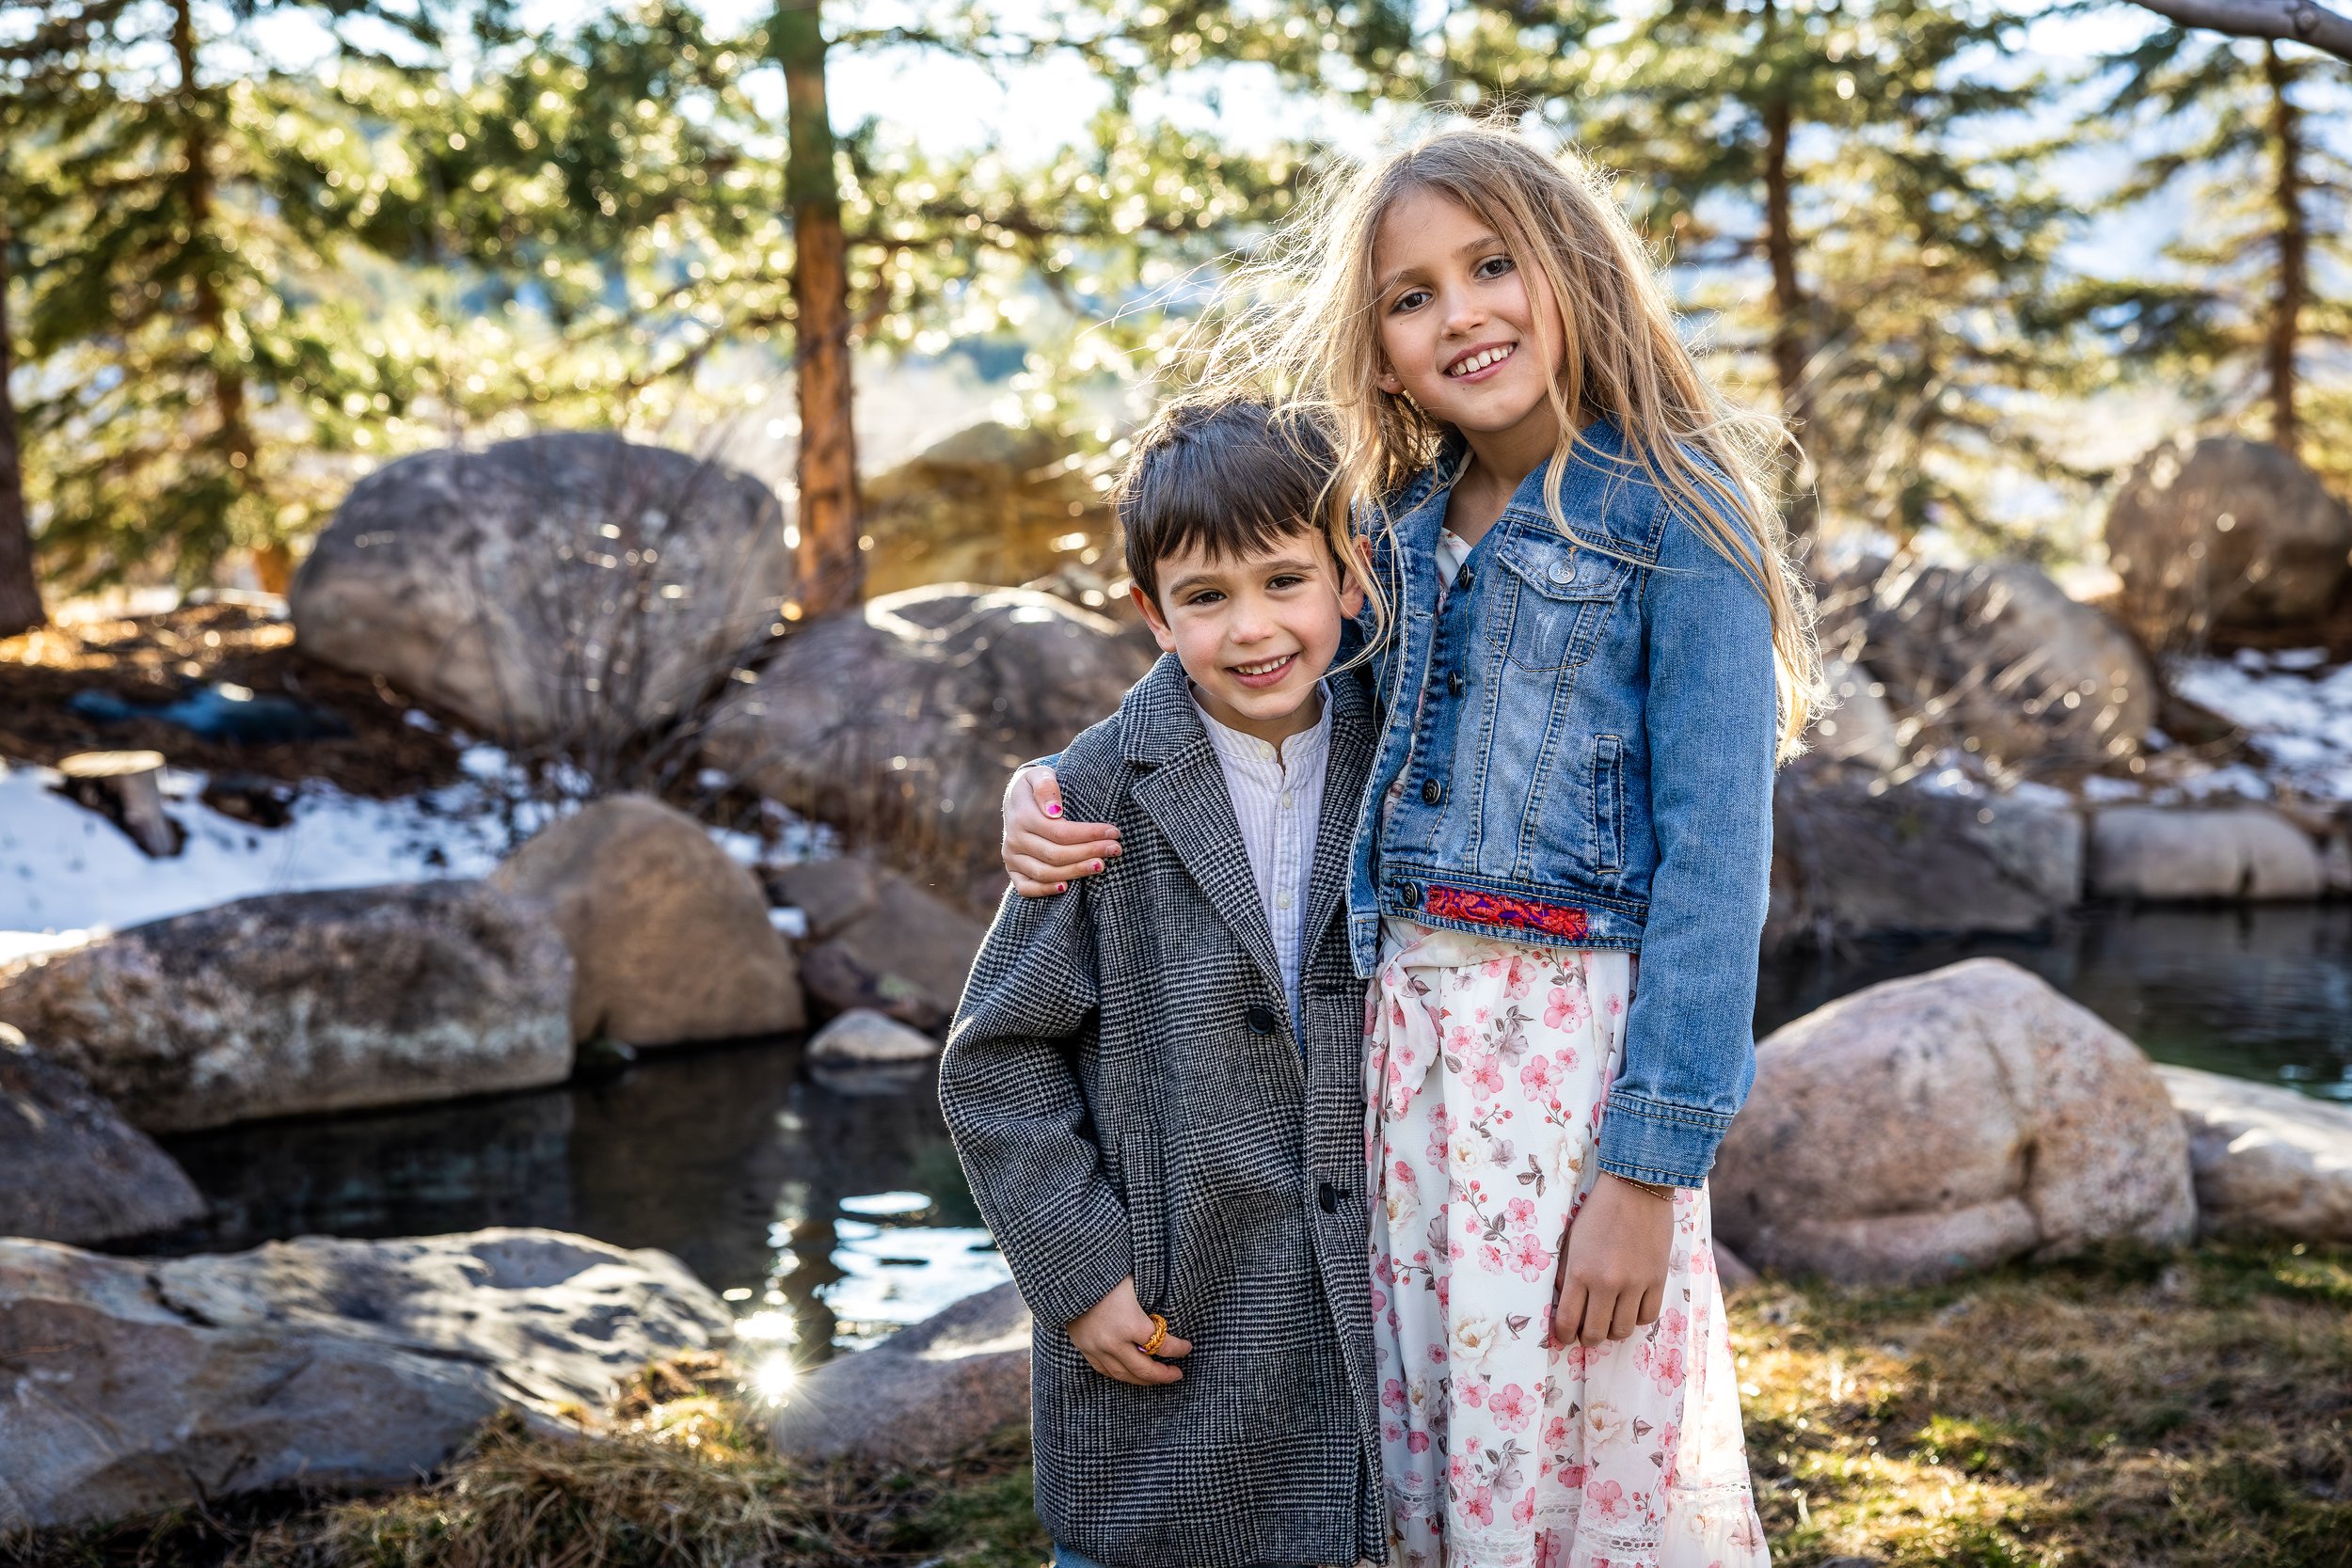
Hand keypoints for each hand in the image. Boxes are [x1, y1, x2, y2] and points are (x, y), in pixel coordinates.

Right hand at [1002, 764, 1119, 896]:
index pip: (1060, 832)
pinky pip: (1026, 888)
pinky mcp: (1013, 871)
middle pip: (1056, 854)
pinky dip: (1045, 890)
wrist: (1017, 799)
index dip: (1089, 834)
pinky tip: (1067, 886)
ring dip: (1076, 871)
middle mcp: (1014, 839)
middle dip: (1089, 852)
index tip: (1114, 832)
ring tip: (1101, 865)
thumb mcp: (1040, 775)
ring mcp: (1012, 858)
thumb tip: (1054, 811)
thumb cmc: (1038, 786)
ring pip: (1045, 873)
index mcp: (1022, 816)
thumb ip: (1046, 786)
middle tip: (1115, 849)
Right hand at [1067, 1277, 1191, 1385]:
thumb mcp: (1135, 1281)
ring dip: (1142, 1380)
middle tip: (1177, 1374)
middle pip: (1144, 1369)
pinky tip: (1130, 1373)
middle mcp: (1113, 1341)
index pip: (1162, 1344)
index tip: (1188, 1347)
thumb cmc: (1107, 1271)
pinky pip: (1104, 1369)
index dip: (1179, 1348)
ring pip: (1123, 1375)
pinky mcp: (1084, 1347)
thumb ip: (1151, 1298)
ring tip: (1156, 1378)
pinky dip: (1120, 1374)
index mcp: (1130, 1323)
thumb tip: (1169, 1309)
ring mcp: (1096, 1347)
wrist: (1068, 1274)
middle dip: (1164, 1375)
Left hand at [1552, 1173, 1674, 1347]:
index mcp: (1580, 1271)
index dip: (1564, 1335)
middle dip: (1588, 1339)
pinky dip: (1637, 1318)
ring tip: (1609, 1323)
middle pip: (1596, 1332)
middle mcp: (1607, 1282)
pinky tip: (1630, 1309)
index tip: (1565, 1336)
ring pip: (1623, 1330)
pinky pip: (1648, 1316)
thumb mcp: (1571, 1239)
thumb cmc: (1599, 1210)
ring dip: (1613, 1332)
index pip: (1568, 1320)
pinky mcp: (1657, 1279)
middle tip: (1586, 1334)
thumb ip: (1566, 1273)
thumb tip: (1564, 1302)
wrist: (1636, 1186)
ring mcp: (1635, 1283)